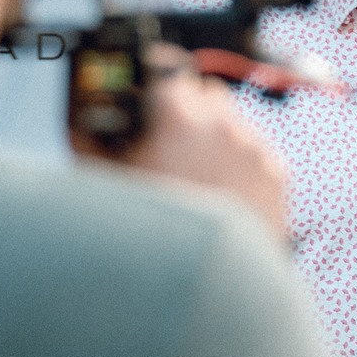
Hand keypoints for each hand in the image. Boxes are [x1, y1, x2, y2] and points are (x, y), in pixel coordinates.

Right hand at [73, 46, 286, 232]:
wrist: (205, 286)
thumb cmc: (148, 239)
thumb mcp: (106, 184)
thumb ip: (91, 140)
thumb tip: (80, 114)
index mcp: (180, 120)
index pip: (170, 70)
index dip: (158, 83)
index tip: (152, 92)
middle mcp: (223, 127)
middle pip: (206, 92)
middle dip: (189, 110)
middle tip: (169, 141)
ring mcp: (254, 149)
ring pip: (233, 123)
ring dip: (216, 138)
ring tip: (194, 176)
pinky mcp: (276, 174)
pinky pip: (256, 153)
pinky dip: (240, 164)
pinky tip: (219, 193)